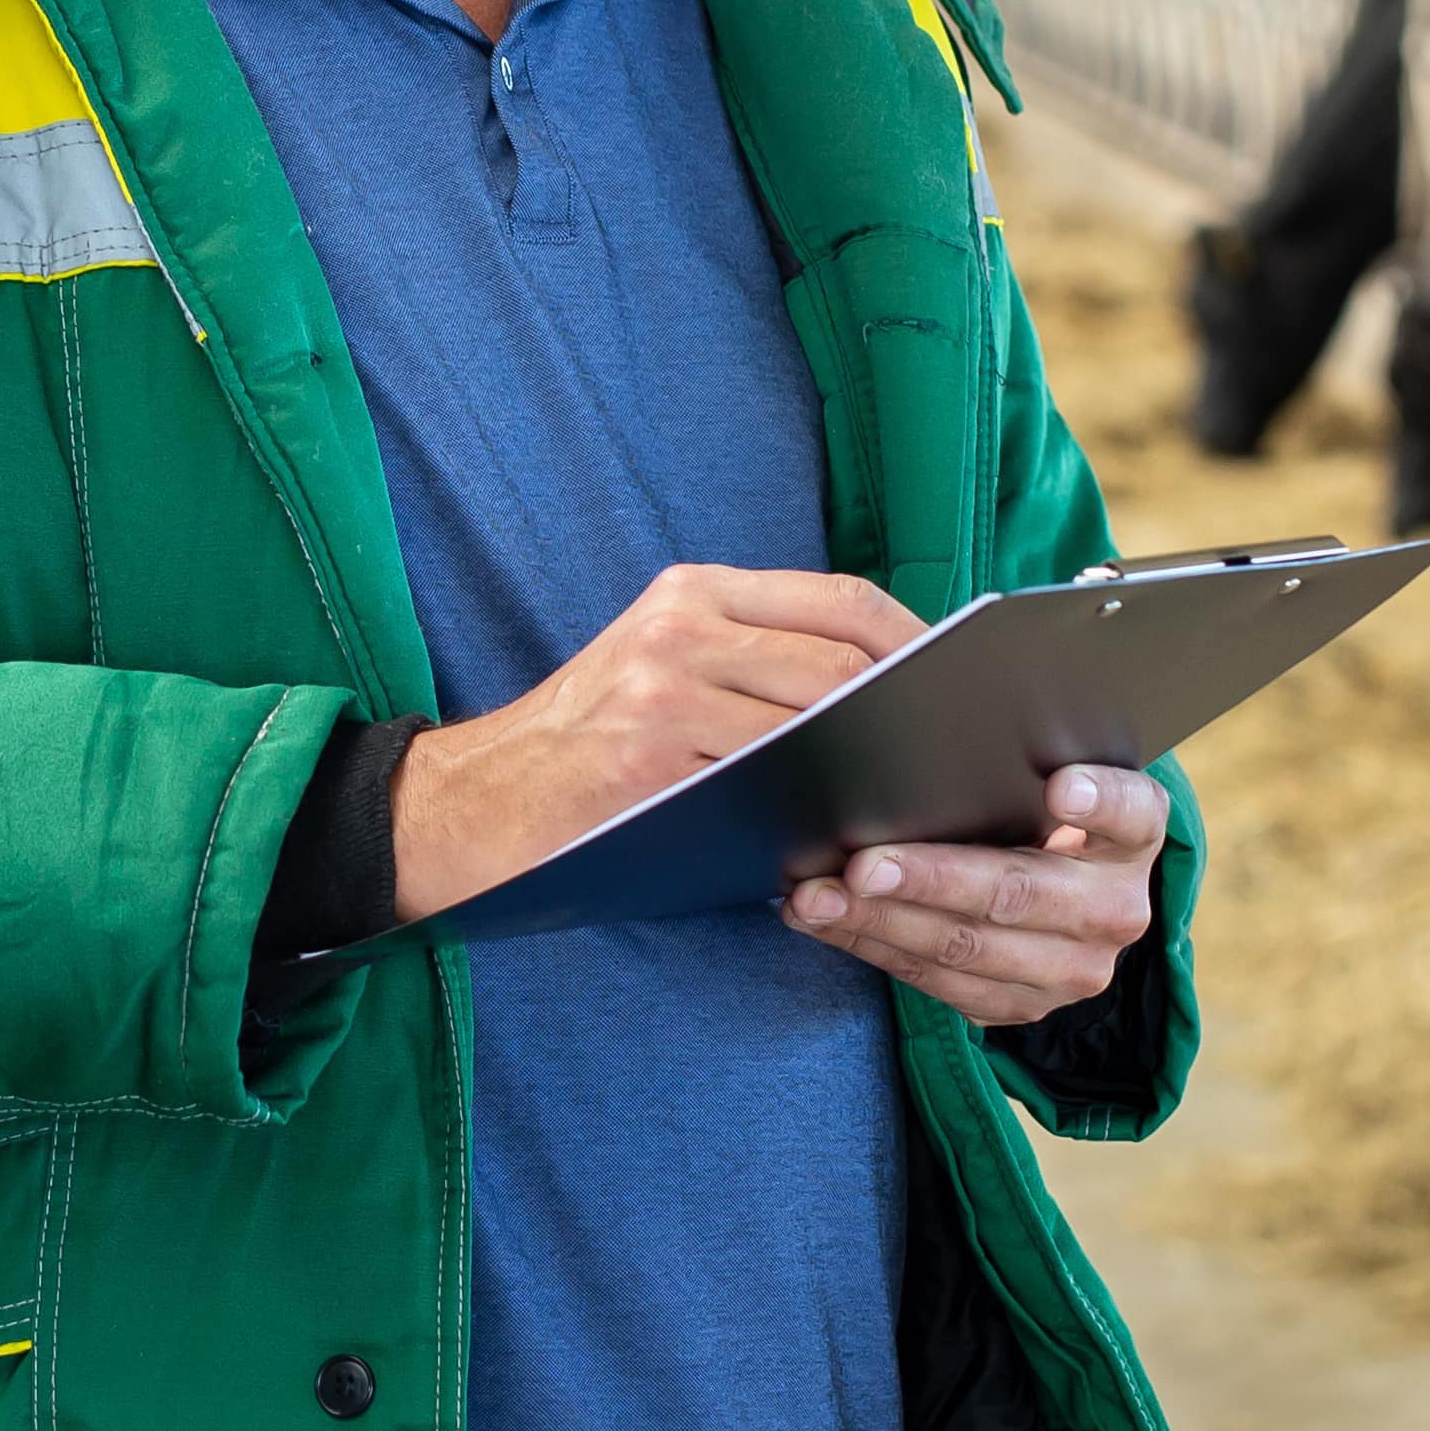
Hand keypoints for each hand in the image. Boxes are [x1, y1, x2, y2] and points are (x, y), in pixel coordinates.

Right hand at [391, 566, 923, 921]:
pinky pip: (764, 782)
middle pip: (841, 659)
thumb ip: (757, 663)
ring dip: (865, 768)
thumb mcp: (662, 668)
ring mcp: (663, 689)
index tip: (957, 687)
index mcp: (694, 592)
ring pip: (813, 721)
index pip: (842, 599)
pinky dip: (809, 812)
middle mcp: (681, 626)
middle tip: (944, 759)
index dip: (915, 642)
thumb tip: (885, 699)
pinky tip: (832, 838)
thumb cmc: (585, 748)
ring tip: (900, 801)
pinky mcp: (648, 757)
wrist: (472, 803)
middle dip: (905, 711)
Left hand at [785, 765, 1162, 1026]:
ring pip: (967, 949)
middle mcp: (1117, 909)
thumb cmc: (1031, 806)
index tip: (1058, 787)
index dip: (1098, 799)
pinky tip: (824, 921)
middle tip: (860, 864)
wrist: (1058, 889)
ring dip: (879, 922)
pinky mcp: (1026, 1007)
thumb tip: (906, 729)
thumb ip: (1006, 760)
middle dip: (930, 878)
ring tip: (814, 896)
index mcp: (1137, 831)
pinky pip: (939, 984)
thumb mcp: (1040, 774)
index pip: (1131, 811)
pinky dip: (872, 948)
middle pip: (1019, 892)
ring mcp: (1076, 970)